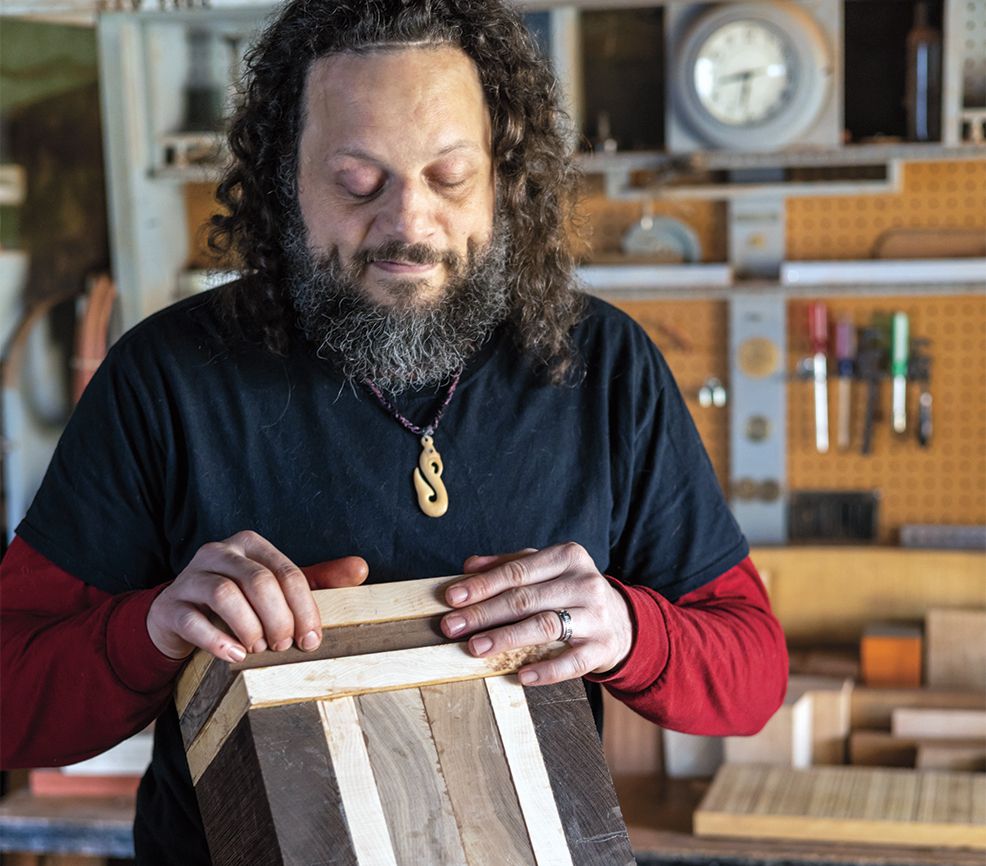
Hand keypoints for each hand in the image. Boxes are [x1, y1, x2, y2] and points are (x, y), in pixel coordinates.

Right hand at [147, 530, 367, 661]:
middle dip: (278, 619)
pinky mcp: (170, 606)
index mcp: (251, 545)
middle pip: (259, 582)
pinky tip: (234, 656)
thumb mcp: (277, 589)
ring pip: (225, 595)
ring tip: (259, 650)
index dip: (304, 609)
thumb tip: (361, 568)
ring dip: (250, 628)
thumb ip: (317, 580)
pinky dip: (217, 641)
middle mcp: (219, 552)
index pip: (287, 572)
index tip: (311, 640)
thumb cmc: (238, 603)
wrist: (178, 619)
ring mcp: (191, 577)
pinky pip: (193, 621)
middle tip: (284, 647)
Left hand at [440, 543, 632, 685]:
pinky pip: (572, 662)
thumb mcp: (546, 569)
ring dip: (507, 637)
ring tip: (476, 647)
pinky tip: (522, 675)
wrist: (622, 620)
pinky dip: (547, 670)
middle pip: (526, 598)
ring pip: (546, 626)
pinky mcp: (603, 647)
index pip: (517, 571)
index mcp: (567, 557)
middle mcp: (584, 582)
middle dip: (484, 613)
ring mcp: (596, 616)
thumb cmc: (571, 591)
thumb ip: (509, 564)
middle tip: (452, 626)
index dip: (482, 585)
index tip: (452, 598)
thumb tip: (469, 566)